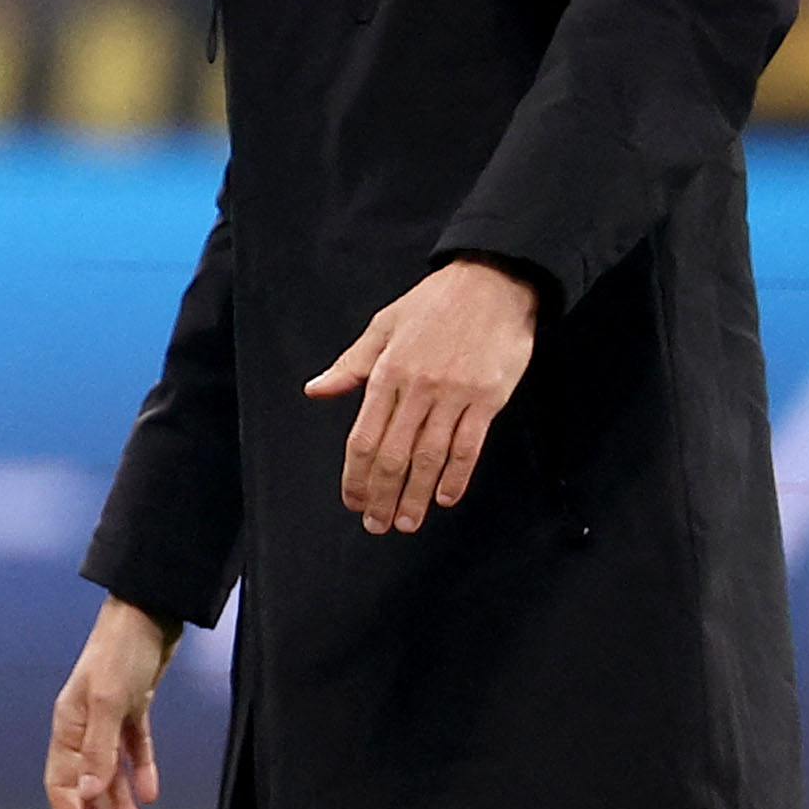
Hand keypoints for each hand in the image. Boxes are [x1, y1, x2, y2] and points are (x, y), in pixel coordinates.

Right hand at [48, 595, 178, 808]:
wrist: (149, 612)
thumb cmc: (122, 653)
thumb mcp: (111, 702)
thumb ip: (99, 750)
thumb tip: (87, 795)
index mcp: (68, 726)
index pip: (61, 783)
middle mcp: (83, 726)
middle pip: (86, 785)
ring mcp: (108, 718)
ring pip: (110, 774)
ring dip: (119, 806)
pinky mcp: (133, 709)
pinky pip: (134, 750)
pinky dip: (140, 772)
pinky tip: (149, 795)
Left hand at [305, 256, 538, 534]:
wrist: (492, 284)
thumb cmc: (433, 303)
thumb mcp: (383, 326)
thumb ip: (351, 365)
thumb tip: (315, 390)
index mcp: (386, 373)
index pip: (364, 437)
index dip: (357, 475)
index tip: (352, 501)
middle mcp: (417, 389)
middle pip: (394, 455)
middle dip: (382, 495)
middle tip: (376, 525)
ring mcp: (454, 396)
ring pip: (429, 457)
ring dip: (416, 495)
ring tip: (407, 523)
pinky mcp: (488, 399)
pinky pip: (469, 446)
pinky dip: (456, 476)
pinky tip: (445, 498)